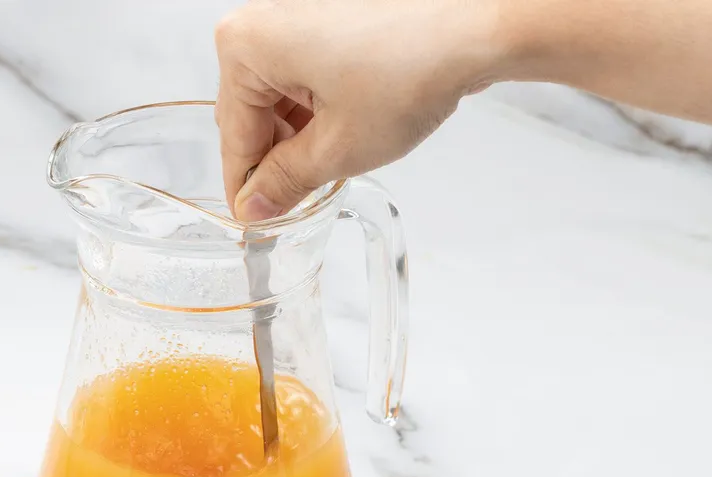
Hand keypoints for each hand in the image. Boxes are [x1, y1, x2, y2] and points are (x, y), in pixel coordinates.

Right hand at [214, 0, 503, 220]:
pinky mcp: (328, 15)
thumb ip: (285, 183)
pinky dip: (318, 107)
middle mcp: (263, 21)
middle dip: (276, 158)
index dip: (248, 189)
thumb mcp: (338, 149)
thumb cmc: (412, 67)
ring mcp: (296, 14)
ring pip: (279, 96)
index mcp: (246, 47)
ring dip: (299, 135)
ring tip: (335, 162)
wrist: (477, 23)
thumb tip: (256, 206)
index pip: (235, 137)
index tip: (258, 220)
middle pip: (252, 113)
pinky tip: (346, 130)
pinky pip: (305, 72)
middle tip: (301, 200)